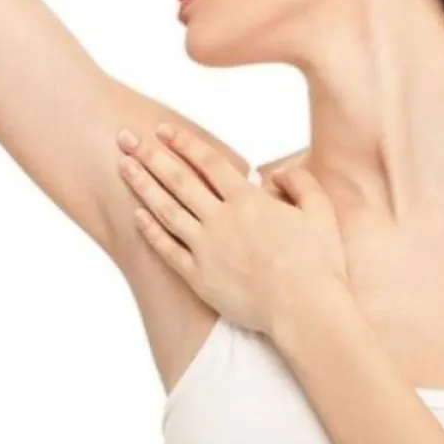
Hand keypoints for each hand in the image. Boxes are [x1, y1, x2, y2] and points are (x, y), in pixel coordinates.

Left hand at [116, 123, 349, 336]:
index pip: (208, 162)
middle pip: (178, 180)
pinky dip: (151, 231)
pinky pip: (168, 250)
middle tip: (126, 138)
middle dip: (150, 155)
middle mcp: (221, 220)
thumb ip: (300, 183)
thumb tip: (277, 173)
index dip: (184, 143)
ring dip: (142, 185)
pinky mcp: (200, 278)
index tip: (162, 130)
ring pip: (166, 210)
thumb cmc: (319, 264)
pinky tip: (137, 215)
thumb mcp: (321, 212)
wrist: (306, 313)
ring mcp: (207, 249)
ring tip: (123, 167)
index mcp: (248, 201)